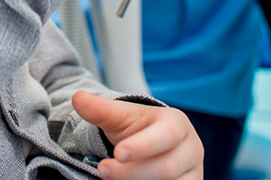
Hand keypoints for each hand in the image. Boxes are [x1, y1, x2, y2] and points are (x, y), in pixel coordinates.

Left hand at [72, 91, 202, 179]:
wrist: (147, 144)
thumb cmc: (135, 128)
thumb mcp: (118, 116)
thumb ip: (100, 108)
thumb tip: (77, 97)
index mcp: (178, 123)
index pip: (166, 135)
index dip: (143, 145)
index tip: (118, 153)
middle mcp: (192, 149)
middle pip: (166, 168)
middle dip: (131, 172)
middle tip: (102, 170)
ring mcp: (193, 173)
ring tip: (112, 178)